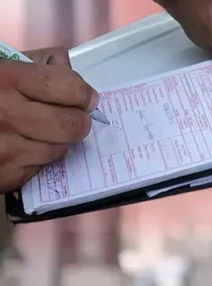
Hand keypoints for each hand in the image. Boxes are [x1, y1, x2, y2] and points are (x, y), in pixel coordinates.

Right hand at [0, 48, 97, 192]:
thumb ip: (33, 64)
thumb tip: (66, 67)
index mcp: (5, 80)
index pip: (70, 88)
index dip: (84, 93)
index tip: (84, 97)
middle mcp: (6, 115)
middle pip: (73, 125)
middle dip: (79, 121)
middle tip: (74, 117)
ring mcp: (4, 150)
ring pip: (60, 149)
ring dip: (57, 141)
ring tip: (39, 131)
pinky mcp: (4, 176)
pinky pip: (40, 168)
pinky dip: (37, 158)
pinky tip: (20, 146)